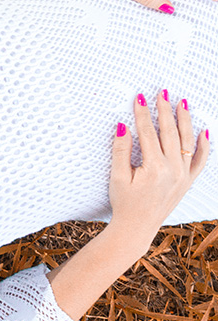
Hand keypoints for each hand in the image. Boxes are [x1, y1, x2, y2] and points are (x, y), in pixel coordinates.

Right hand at [108, 91, 208, 244]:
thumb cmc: (124, 203)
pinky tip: (203, 131)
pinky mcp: (188, 181)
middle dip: (165, 110)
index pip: (148, 133)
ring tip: (182, 103)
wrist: (137, 227)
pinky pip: (200, 160)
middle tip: (163, 93)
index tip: (140, 98)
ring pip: (187, 142)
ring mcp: (183, 176)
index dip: (143, 114)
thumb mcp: (117, 177)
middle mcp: (173, 170)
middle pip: (170, 133)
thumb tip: (123, 126)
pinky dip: (203, 145)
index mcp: (154, 168)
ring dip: (185, 121)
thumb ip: (121, 150)